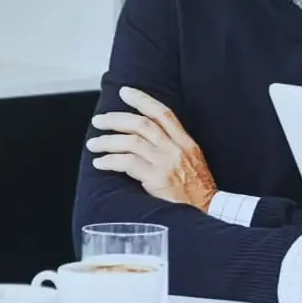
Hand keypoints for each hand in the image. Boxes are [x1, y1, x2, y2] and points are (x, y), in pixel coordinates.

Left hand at [86, 86, 216, 210]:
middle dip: (116, 119)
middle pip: (142, 124)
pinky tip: (100, 163)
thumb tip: (145, 136)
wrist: (208, 210)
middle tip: (99, 120)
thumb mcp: (192, 160)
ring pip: (131, 142)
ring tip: (93, 144)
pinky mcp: (157, 180)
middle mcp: (176, 149)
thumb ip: (173, 146)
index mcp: (186, 141)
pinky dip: (110, 161)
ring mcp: (166, 163)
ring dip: (107, 141)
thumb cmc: (197, 189)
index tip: (125, 92)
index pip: (163, 113)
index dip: (142, 99)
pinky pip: (128, 164)